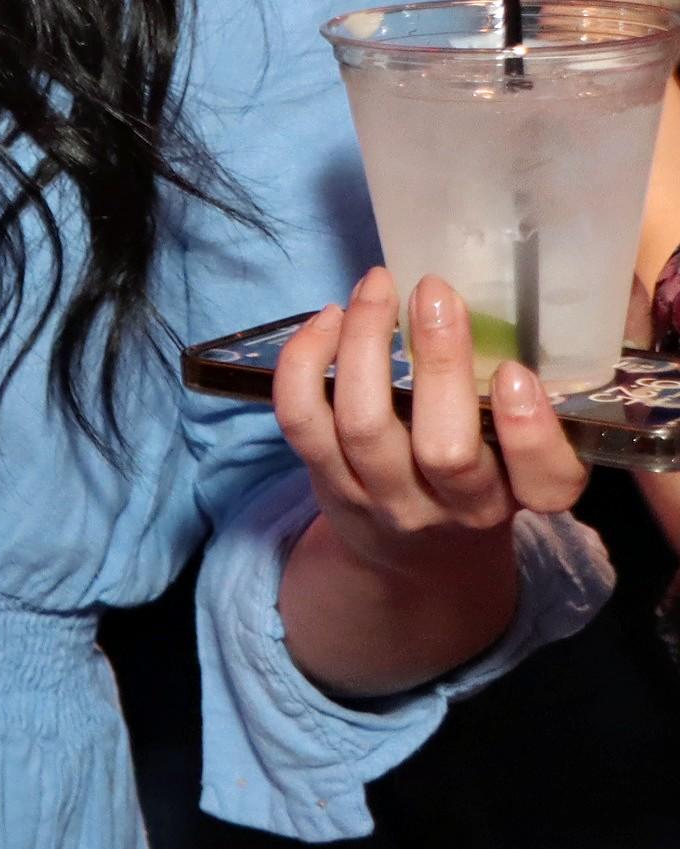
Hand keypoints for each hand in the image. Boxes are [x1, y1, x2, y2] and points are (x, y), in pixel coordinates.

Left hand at [274, 269, 585, 654]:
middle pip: (444, 448)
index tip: (515, 371)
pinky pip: (302, 419)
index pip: (545, 482)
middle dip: (439, 360)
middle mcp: (454, 506)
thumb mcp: (512, 459)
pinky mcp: (325, 480)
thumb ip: (514, 405)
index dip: (530, 431)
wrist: (411, 559)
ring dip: (365, 342)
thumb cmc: (473, 479)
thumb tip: (485, 304)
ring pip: (364, 423)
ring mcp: (383, 496)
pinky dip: (305, 363)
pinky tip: (326, 319)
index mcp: (518, 495)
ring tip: (374, 288)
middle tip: (434, 290)